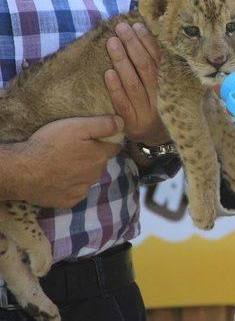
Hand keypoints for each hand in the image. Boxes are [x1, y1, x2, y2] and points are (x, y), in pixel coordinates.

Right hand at [9, 116, 123, 208]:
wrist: (23, 171)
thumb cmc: (50, 145)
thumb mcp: (77, 126)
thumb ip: (103, 125)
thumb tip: (122, 123)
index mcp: (100, 156)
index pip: (114, 147)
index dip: (106, 141)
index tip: (95, 138)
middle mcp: (96, 175)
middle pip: (100, 163)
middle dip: (93, 156)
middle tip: (74, 150)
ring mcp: (82, 190)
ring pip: (89, 178)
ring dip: (82, 172)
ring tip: (64, 164)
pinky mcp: (69, 202)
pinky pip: (75, 192)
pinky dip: (70, 187)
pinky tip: (58, 179)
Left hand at [105, 22, 169, 145]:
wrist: (160, 140)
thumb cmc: (167, 108)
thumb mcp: (178, 91)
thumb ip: (177, 71)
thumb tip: (175, 43)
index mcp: (174, 88)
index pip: (161, 61)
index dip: (149, 43)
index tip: (139, 26)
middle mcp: (161, 99)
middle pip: (146, 69)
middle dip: (133, 46)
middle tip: (122, 28)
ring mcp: (146, 112)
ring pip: (133, 83)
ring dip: (122, 61)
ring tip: (112, 42)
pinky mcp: (131, 123)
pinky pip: (123, 104)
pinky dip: (115, 88)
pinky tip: (108, 72)